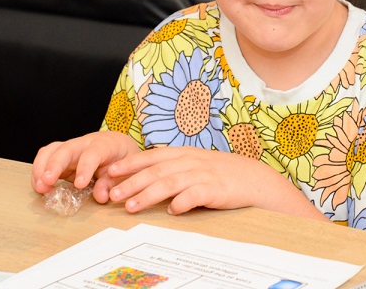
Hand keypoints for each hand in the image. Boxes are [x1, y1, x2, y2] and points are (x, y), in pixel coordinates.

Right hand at [31, 130, 140, 203]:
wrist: (119, 147)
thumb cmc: (124, 159)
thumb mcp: (126, 171)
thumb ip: (113, 183)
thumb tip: (100, 197)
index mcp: (105, 145)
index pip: (93, 153)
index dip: (85, 167)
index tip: (80, 184)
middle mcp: (84, 143)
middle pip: (66, 149)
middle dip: (54, 165)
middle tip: (47, 183)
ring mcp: (71, 149)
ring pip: (51, 151)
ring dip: (41, 169)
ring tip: (40, 188)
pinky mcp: (62, 158)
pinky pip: (46, 159)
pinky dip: (39, 173)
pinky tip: (40, 187)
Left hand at [106, 146, 327, 220]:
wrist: (255, 180)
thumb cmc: (222, 175)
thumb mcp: (196, 166)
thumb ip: (174, 170)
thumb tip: (146, 181)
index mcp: (184, 154)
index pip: (152, 156)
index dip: (130, 163)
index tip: (110, 171)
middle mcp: (191, 161)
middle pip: (155, 171)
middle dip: (131, 182)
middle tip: (112, 194)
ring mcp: (203, 174)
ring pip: (170, 182)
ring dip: (148, 194)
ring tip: (131, 206)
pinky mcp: (215, 188)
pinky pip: (195, 195)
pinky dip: (182, 202)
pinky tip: (171, 211)